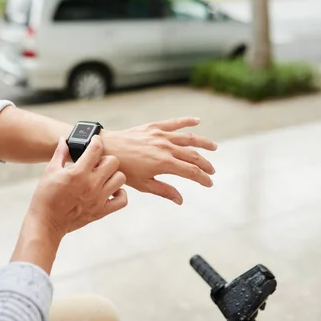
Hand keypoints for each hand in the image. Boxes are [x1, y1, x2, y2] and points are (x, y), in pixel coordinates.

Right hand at [30, 135, 127, 234]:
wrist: (46, 222)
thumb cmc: (45, 197)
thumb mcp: (50, 172)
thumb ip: (60, 154)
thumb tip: (63, 140)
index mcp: (78, 173)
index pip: (96, 148)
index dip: (96, 141)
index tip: (94, 141)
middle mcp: (91, 184)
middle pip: (113, 161)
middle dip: (105, 159)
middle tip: (97, 163)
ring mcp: (99, 198)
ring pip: (120, 178)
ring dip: (113, 175)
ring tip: (103, 177)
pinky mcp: (102, 211)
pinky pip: (122, 200)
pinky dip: (119, 194)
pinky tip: (109, 191)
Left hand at [101, 117, 217, 204]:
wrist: (107, 150)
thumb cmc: (123, 170)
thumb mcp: (143, 185)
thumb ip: (164, 191)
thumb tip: (181, 200)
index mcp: (164, 163)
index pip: (191, 171)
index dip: (203, 178)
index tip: (209, 183)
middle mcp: (166, 147)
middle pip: (193, 156)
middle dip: (205, 164)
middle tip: (212, 171)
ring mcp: (161, 135)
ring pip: (188, 138)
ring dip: (203, 143)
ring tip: (214, 147)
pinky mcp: (154, 127)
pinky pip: (174, 123)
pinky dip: (186, 121)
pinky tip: (197, 121)